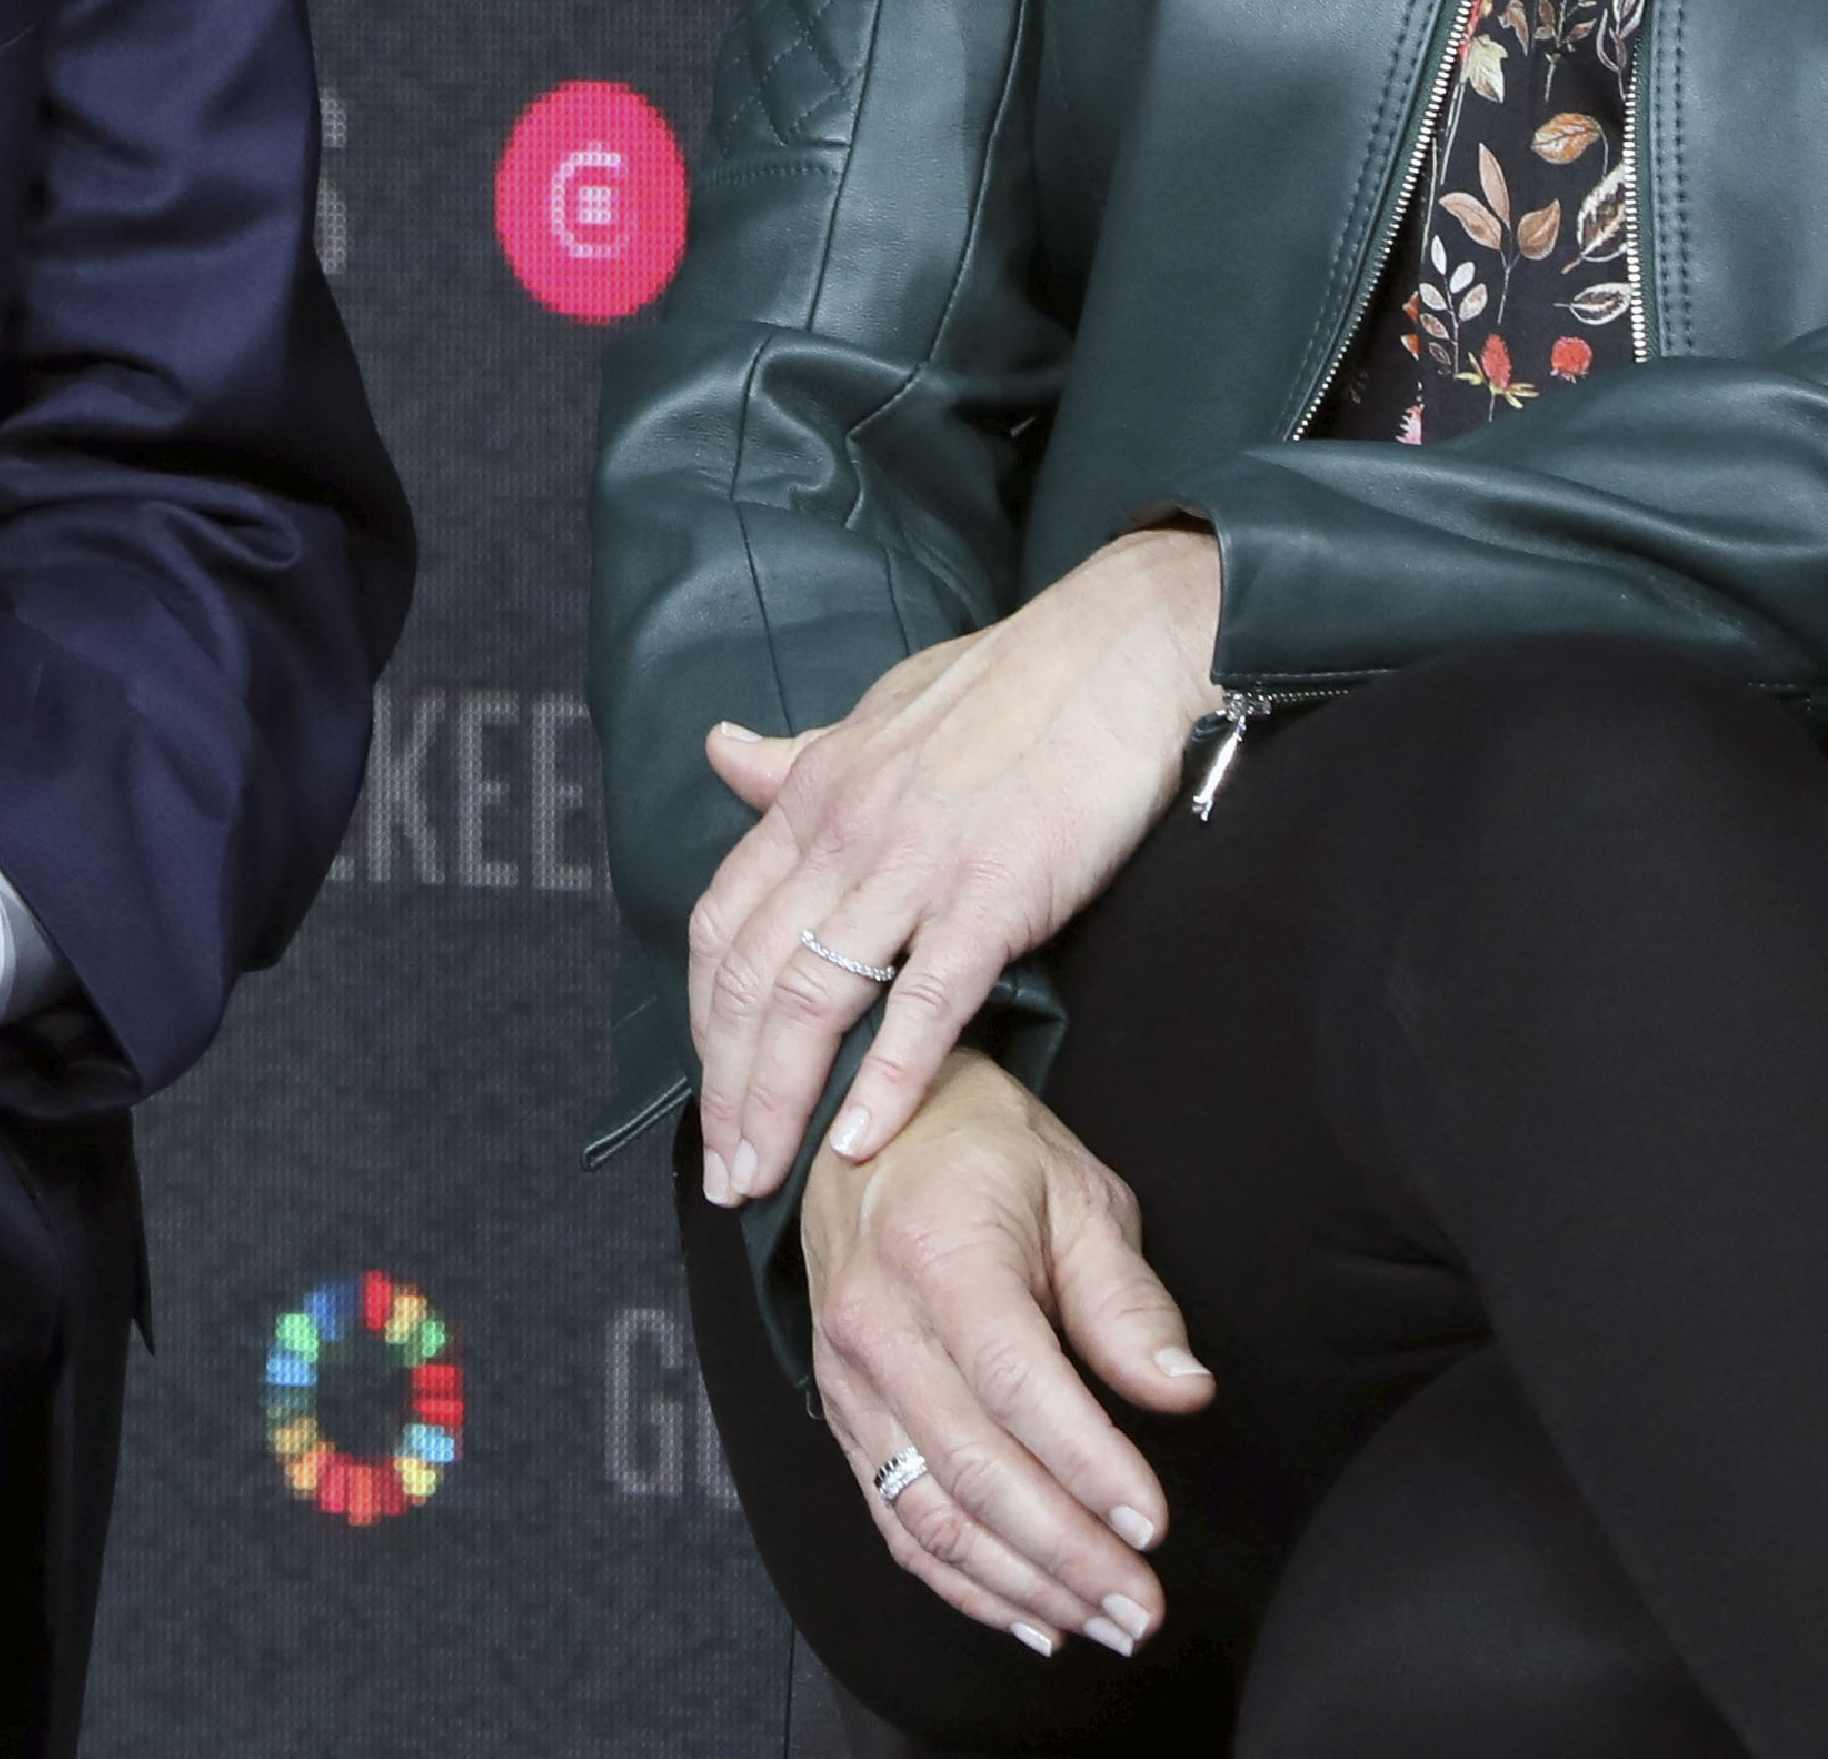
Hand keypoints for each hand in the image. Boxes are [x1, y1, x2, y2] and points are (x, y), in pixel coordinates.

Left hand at [689, 527, 1219, 1206]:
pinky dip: (886, 1081)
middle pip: (747, 978)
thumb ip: (799, 757)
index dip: (701, 1020)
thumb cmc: (1013, 681)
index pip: (718, 922)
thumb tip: (721, 750)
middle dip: (726, 1089)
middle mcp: (845, 830)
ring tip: (766, 1181)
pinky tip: (861, 1144)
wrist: (1125, 646)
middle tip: (725, 1175)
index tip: (709, 1093)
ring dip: (778, 1103)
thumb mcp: (881, 712)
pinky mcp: (994, 894)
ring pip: (811, 1000)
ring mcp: (915, 863)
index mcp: (815, 792)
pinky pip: (924, 1003)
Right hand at [792, 1054, 1212, 1659]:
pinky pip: (896, 1519)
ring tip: (1103, 1624)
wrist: (866, 1122)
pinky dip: (962, 1583)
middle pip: (972, 1468)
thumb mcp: (1076, 1192)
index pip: (1016, 1384)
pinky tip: (1030, 1616)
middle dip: (1065, 1555)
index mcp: (939, 1254)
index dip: (1086, 1465)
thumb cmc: (986, 1153)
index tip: (1151, 1525)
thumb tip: (1184, 1391)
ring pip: (930, 1512)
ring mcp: (848, 1378)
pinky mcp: (842, 1414)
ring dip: (1022, 1586)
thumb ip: (1126, 1299)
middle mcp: (878, 1324)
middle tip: (1142, 1610)